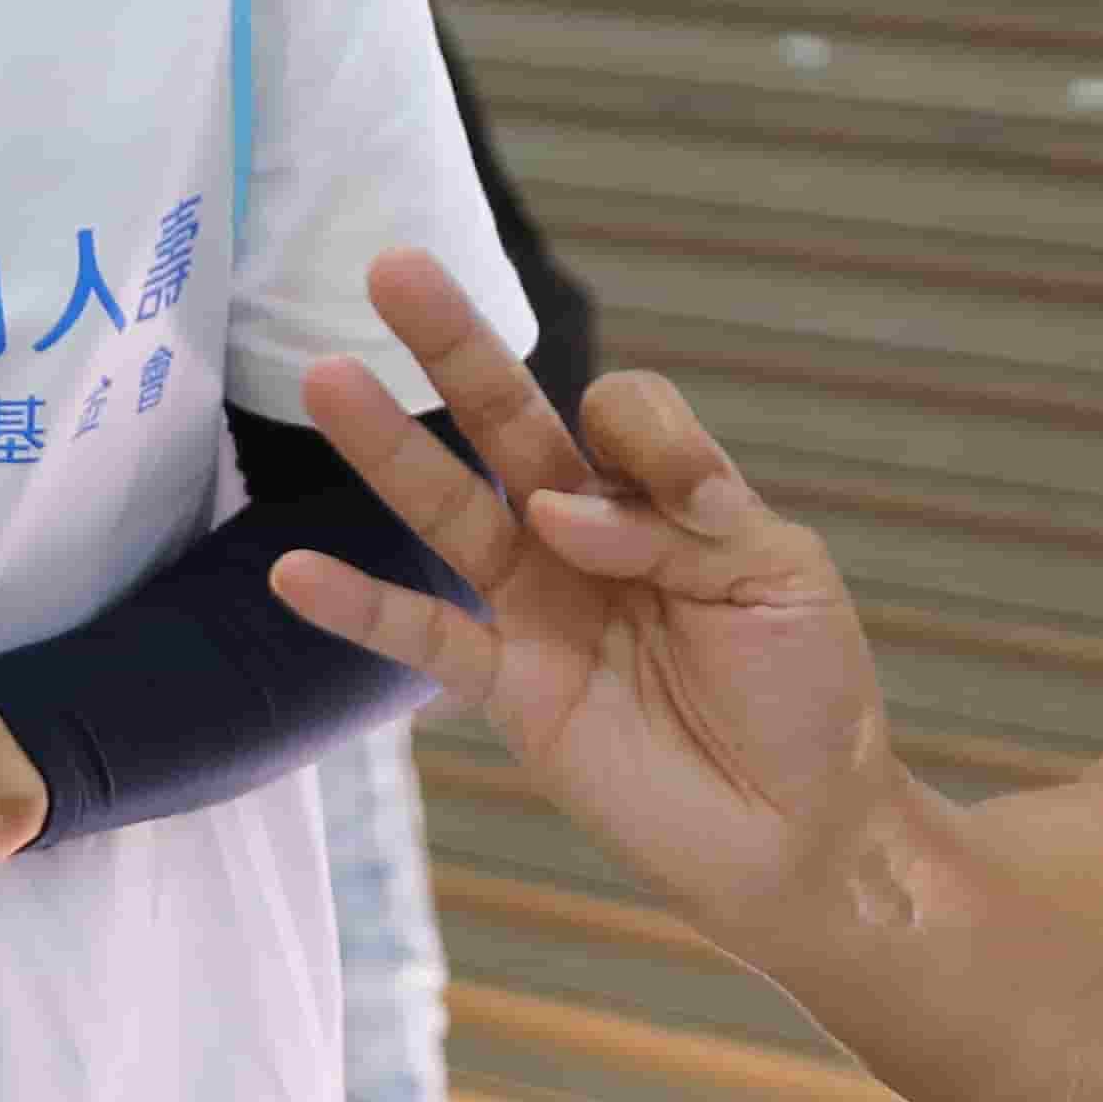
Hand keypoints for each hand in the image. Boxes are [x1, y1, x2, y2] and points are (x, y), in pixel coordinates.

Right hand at [268, 249, 912, 946]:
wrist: (802, 834)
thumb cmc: (807, 695)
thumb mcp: (782, 576)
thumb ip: (686, 514)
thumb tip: (559, 508)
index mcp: (660, 498)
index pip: (620, 413)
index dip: (638, 438)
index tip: (684, 510)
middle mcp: (587, 538)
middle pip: (508, 423)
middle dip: (456, 347)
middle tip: (394, 266)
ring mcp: (539, 609)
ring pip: (451, 510)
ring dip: (389, 448)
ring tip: (325, 378)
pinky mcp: (511, 690)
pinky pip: (422, 642)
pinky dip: (360, 610)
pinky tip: (295, 573)